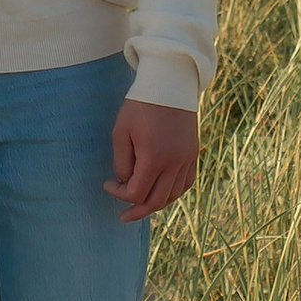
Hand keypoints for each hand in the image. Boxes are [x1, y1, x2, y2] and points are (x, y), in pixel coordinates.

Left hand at [105, 98, 199, 222]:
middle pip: (156, 201)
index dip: (119, 194)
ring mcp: (187, 159)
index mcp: (154, 158)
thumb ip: (121, 162)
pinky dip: (173, 193)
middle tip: (123, 216)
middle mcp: (174, 163)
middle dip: (137, 210)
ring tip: (141, 206)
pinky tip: (161, 193)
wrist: (169, 84)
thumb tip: (125, 182)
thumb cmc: (140, 106)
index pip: (136, 192)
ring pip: (173, 196)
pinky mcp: (193, 154)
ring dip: (155, 204)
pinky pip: (186, 183)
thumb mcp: (121, 132)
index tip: (108, 184)